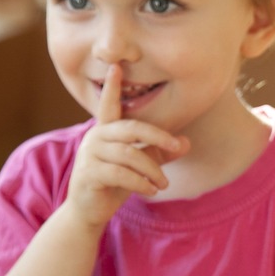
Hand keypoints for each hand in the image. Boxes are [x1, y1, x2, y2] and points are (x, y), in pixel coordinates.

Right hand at [64, 64, 188, 228]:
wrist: (89, 210)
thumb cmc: (116, 183)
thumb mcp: (142, 165)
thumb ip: (161, 152)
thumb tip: (186, 142)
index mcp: (107, 130)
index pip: (110, 105)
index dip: (113, 86)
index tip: (117, 65)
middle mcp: (96, 137)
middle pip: (131, 129)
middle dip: (157, 136)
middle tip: (176, 146)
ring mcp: (90, 155)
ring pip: (129, 155)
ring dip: (152, 170)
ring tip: (163, 184)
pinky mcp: (88, 174)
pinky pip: (120, 174)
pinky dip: (140, 183)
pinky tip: (151, 191)